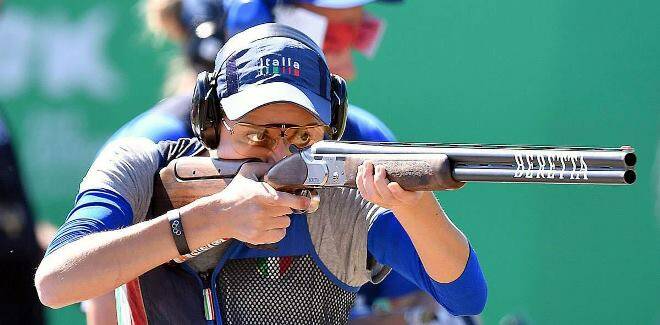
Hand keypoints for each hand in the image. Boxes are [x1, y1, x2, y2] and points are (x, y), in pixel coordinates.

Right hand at [181, 162, 309, 244]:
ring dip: (281, 218)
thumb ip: (263, 168)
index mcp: (262, 195)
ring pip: (286, 223)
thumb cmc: (234, 194)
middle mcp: (263, 211)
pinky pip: (280, 235)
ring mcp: (261, 225)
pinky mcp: (259, 237)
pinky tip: (269, 224)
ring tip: (269, 214)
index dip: (300, 201)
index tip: (305, 202)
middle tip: (274, 204)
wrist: (219, 215)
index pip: (289, 200)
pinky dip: (278, 230)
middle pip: (288, 210)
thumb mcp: (246, 174)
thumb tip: (279, 164)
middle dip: (284, 207)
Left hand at [356, 161, 424, 210]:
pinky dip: (360, 181)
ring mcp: (382, 202)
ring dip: (367, 178)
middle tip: (380, 167)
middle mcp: (395, 202)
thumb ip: (414, 168)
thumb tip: (412, 152)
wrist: (405, 198)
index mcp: (409, 198)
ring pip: (371, 194)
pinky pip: (364, 193)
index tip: (392, 184)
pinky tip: (361, 170)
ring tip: (367, 164)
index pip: (402, 196)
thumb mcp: (418, 178)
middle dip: (379, 180)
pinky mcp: (373, 199)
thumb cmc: (413, 183)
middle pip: (384, 194)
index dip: (396, 192)